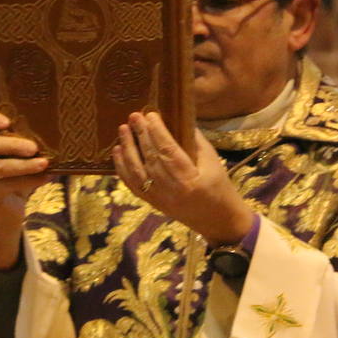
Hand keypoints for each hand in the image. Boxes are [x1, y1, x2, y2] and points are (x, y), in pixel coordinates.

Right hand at [0, 110, 51, 269]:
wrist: (5, 214)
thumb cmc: (11, 178)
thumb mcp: (12, 157)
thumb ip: (19, 143)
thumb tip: (50, 132)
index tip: (8, 121)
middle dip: (12, 144)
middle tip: (34, 147)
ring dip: (23, 165)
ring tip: (44, 163)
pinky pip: (6, 185)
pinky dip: (29, 180)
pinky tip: (46, 177)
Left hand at [112, 111, 254, 244]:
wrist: (218, 221)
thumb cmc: (220, 187)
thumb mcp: (214, 162)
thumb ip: (195, 141)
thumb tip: (178, 118)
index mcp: (191, 180)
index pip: (169, 151)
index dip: (158, 132)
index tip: (150, 115)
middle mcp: (172, 191)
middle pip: (152, 159)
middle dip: (141, 135)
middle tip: (134, 116)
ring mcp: (160, 199)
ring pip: (138, 172)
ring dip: (128, 149)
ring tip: (123, 129)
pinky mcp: (153, 204)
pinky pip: (133, 185)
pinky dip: (122, 168)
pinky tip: (118, 152)